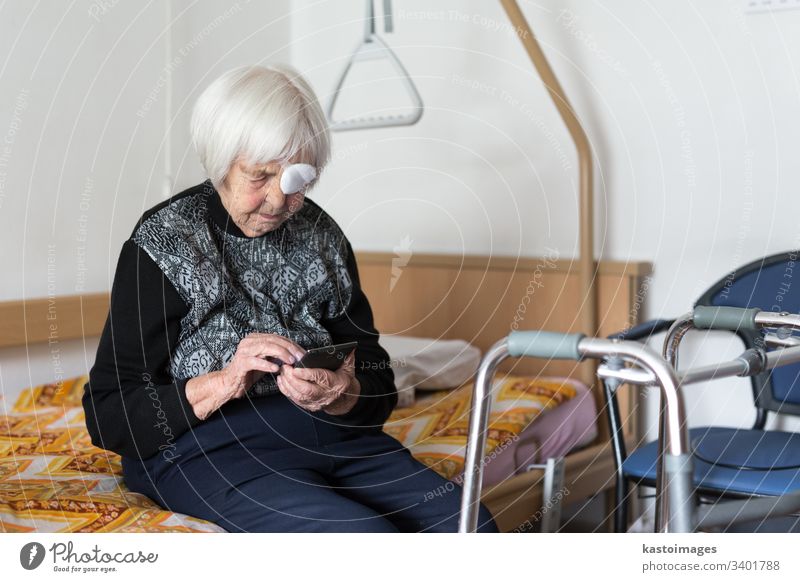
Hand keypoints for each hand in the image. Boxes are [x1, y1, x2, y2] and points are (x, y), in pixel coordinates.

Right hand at [186, 333, 304, 419]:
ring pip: (266, 347)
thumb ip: (277, 356)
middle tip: (300, 357)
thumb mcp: (266, 361)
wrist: (230, 384)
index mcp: (255, 338)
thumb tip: (295, 355)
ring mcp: (244, 351)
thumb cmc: (248, 373)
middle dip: (289, 348)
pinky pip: (256, 361)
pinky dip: (267, 365)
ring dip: (281, 354)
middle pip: (273, 340)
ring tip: (291, 361)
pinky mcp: (241, 363)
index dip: (291, 344)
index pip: (277, 337)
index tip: (302, 352)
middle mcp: (249, 341)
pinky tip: (276, 369)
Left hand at [276, 350, 359, 413]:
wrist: (343, 399)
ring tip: (283, 372)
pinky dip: (286, 390)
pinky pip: (294, 399)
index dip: (306, 374)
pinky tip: (282, 380)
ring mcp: (315, 402)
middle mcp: (324, 395)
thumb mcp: (348, 368)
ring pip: (298, 395)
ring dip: (288, 384)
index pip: (319, 379)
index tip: (296, 368)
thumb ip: (347, 358)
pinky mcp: (308, 405)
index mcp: (335, 384)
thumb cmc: (343, 381)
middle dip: (293, 379)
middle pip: (306, 390)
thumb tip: (350, 349)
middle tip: (286, 368)